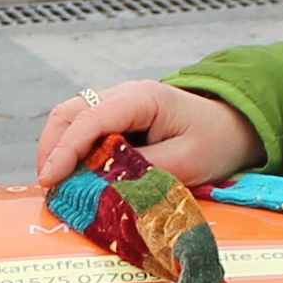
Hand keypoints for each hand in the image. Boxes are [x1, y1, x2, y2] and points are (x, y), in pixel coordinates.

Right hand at [31, 79, 260, 192]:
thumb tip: (99, 187)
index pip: (91, 119)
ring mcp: (116, 104)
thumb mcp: (184, 164)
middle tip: (49, 188)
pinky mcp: (115, 119)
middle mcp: (123, 94)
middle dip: (52, 150)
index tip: (50, 180)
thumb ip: (140, 173)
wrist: (233, 128)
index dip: (66, 150)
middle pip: (69, 113)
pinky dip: (70, 152)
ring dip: (57, 151)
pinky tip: (71, 176)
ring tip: (56, 185)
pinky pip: (82, 130)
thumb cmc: (214, 143)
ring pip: (69, 120)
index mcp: (141, 98)